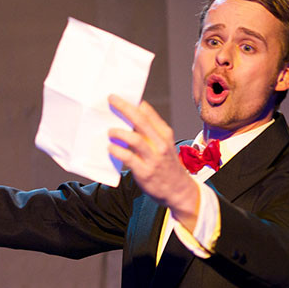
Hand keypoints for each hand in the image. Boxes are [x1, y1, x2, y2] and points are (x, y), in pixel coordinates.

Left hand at [107, 95, 200, 225]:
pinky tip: (110, 148)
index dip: (133, 103)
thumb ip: (150, 132)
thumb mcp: (164, 145)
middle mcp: (161, 144)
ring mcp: (153, 159)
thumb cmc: (166, 165)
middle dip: (124, 108)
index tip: (119, 96)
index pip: (148, 113)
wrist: (179, 191)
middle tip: (111, 99)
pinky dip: (117, 151)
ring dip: (119, 132)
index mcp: (165, 134)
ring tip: (109, 131)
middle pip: (140, 121)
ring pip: (135, 139)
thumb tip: (129, 116)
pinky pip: (128, 158)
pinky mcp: (145, 172)